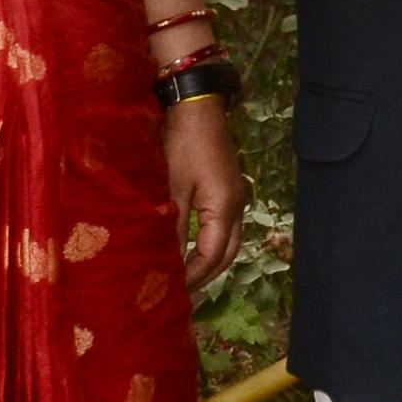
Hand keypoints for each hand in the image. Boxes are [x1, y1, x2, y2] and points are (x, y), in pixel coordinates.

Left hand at [161, 95, 244, 290]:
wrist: (197, 106)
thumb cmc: (182, 146)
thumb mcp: (172, 189)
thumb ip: (170, 228)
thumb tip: (164, 263)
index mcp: (224, 208)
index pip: (212, 257)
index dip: (192, 278)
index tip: (169, 293)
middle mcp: (237, 205)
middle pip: (228, 254)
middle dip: (206, 276)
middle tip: (180, 294)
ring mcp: (236, 196)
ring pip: (229, 241)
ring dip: (209, 262)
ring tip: (184, 277)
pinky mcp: (227, 188)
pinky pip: (224, 227)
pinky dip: (209, 244)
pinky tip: (190, 248)